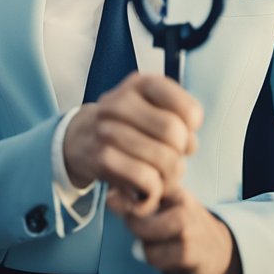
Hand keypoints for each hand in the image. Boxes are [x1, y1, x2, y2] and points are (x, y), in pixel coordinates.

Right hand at [62, 73, 202, 217]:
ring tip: (160, 176)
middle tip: (170, 159)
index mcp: (142, 84)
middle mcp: (121, 101)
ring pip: (163, 159)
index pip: (189, 111)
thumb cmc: (127, 124)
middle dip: (180, 155)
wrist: (81, 137)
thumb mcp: (152, 107)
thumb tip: (190, 145)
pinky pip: (145, 178)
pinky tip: (148, 187)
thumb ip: (180, 119)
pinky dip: (154, 189)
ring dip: (169, 177)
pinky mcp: (102, 157)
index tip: (181, 134)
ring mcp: (108, 128)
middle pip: (174, 135)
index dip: (192, 131)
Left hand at [127, 187, 240, 273]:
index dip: (125, 199)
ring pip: (143, 236)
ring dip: (146, 245)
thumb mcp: (164, 206)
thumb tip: (110, 196)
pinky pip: (154, 256)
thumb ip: (137, 200)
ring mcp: (188, 226)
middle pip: (136, 213)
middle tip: (148, 230)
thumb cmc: (185, 227)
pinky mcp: (188, 250)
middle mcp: (183, 202)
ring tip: (160, 243)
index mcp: (174, 187)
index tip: (125, 204)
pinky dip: (157, 259)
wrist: (217, 250)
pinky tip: (169, 255)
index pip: (140, 185)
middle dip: (135, 226)